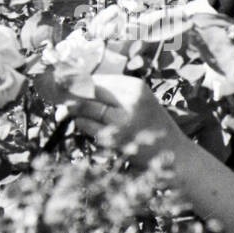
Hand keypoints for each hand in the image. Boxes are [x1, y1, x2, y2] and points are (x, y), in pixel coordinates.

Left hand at [64, 73, 185, 166]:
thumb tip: (75, 85)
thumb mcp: (139, 101)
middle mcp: (129, 100)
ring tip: (68, 112)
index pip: (96, 78)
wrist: (175, 154)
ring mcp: (122, 121)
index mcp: (135, 87)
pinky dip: (81, 124)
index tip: (61, 82)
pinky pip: (88, 127)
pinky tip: (82, 124)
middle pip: (88, 91)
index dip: (75, 80)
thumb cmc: (153, 125)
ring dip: (72, 111)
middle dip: (69, 94)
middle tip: (58, 97)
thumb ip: (112, 92)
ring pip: (84, 108)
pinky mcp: (116, 139)